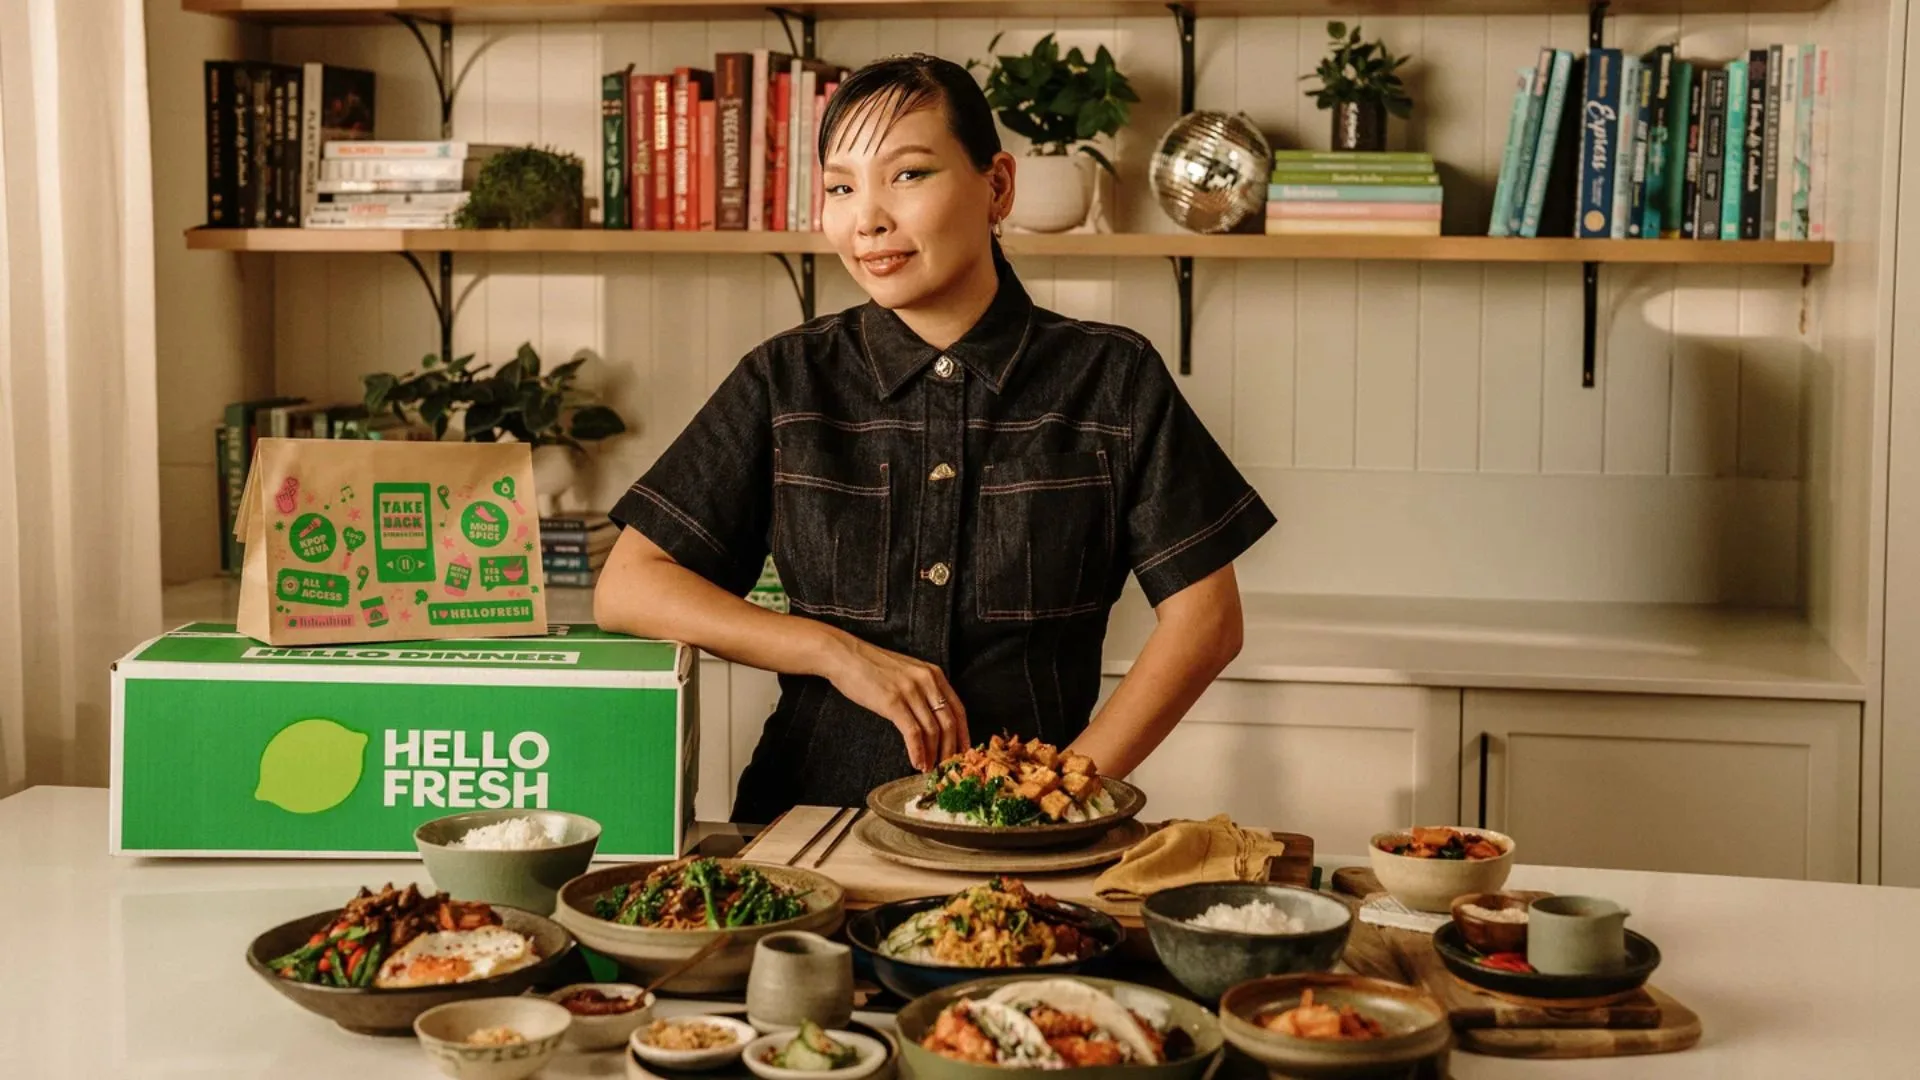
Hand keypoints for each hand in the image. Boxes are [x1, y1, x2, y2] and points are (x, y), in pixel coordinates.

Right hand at [814, 630, 969, 770]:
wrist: (845, 656)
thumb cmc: (872, 666)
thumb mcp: (907, 671)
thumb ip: (923, 689)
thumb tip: (932, 718)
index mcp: (933, 674)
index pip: (958, 709)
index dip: (964, 734)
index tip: (964, 751)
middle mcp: (927, 681)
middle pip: (949, 723)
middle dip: (950, 749)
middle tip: (947, 766)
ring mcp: (910, 691)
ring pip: (933, 730)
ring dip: (933, 755)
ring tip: (929, 768)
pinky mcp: (893, 702)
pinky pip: (913, 733)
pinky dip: (917, 751)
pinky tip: (917, 762)